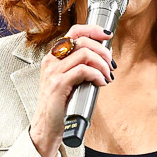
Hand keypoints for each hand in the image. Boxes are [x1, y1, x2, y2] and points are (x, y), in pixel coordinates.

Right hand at [29, 23, 113, 156]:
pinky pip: (83, 70)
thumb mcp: (68, 80)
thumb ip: (79, 66)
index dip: (93, 30)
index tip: (108, 35)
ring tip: (107, 76)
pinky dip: (97, 75)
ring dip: (102, 64)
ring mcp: (53, 72)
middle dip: (103, 51)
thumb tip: (103, 58)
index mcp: (53, 57)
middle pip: (82, 41)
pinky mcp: (58, 84)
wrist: (46, 126)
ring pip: (84, 54)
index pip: (73, 32)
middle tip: (111, 65)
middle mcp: (51, 61)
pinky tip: (101, 83)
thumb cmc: (58, 105)